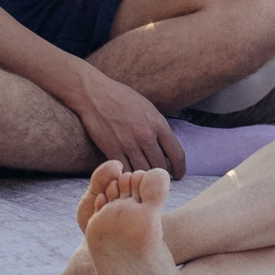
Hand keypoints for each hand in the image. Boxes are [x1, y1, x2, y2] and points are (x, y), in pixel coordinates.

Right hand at [66, 63, 184, 177]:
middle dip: (161, 175)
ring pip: (143, 172)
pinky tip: (128, 176)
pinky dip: (127, 175)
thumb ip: (158, 128)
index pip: (177, 154)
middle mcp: (146, 136)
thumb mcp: (148, 109)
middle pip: (160, 167)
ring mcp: (129, 144)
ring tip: (143, 180)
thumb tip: (167, 146)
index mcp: (159, 124)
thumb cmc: (122, 98)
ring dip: (144, 178)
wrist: (95, 94)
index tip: (178, 175)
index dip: (180, 169)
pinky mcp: (111, 150)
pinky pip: (124, 170)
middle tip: (158, 179)